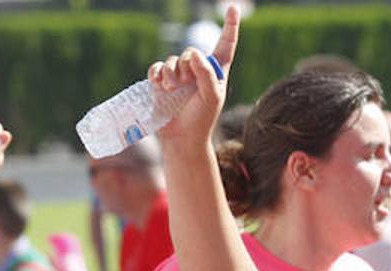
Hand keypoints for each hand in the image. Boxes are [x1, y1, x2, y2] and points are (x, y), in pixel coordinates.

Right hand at [152, 5, 239, 152]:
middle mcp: (198, 71)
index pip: (225, 45)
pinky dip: (157, 74)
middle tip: (186, 85)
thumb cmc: (201, 120)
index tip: (233, 8)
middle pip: (190, 51)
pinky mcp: (162, 81)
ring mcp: (179, 75)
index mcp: (216, 73)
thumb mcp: (211, 98)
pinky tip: (159, 85)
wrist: (182, 138)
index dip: (229, 26)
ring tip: (172, 89)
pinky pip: (157, 67)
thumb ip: (207, 75)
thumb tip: (195, 55)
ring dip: (172, 74)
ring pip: (173, 59)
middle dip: (187, 67)